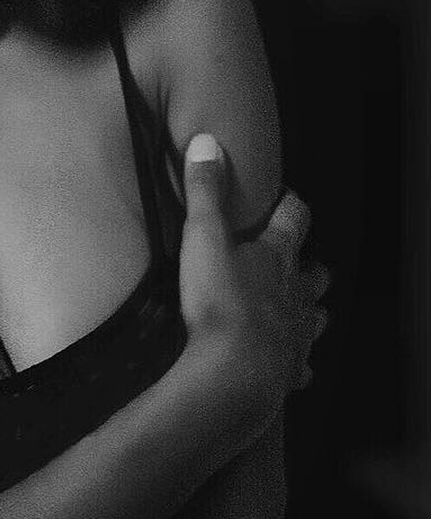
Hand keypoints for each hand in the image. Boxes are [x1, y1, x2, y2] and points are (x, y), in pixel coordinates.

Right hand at [178, 133, 328, 412]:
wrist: (234, 375)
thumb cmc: (219, 303)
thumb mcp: (202, 238)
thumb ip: (204, 191)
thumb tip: (208, 143)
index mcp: (278, 256)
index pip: (295, 218)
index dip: (290, 204)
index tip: (281, 197)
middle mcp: (297, 293)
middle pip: (315, 271)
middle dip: (306, 262)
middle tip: (287, 256)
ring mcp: (298, 333)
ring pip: (316, 315)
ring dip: (305, 307)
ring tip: (287, 305)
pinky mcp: (291, 369)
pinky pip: (301, 363)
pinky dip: (293, 357)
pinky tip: (280, 357)